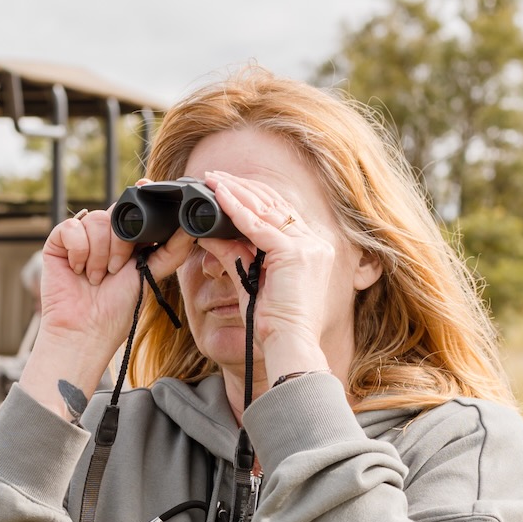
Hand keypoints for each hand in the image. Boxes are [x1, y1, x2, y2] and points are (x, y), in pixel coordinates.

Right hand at [19, 205, 193, 419]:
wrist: (85, 330)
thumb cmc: (117, 310)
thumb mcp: (151, 275)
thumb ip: (172, 251)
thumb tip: (192, 228)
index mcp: (126, 241)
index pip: (133, 213)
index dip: (138, 207)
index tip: (144, 196)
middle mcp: (103, 236)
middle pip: (115, 214)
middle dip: (120, 244)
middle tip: (115, 271)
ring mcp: (80, 238)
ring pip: (95, 220)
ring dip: (99, 253)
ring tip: (95, 278)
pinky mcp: (58, 242)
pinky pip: (70, 227)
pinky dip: (78, 250)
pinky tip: (77, 270)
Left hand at [199, 171, 337, 374]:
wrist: (289, 345)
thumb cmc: (273, 324)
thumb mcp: (248, 280)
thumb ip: (233, 254)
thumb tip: (208, 235)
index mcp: (311, 249)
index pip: (280, 213)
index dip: (252, 198)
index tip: (226, 187)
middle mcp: (314, 243)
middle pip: (274, 204)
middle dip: (241, 188)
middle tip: (214, 176)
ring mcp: (308, 246)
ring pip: (266, 209)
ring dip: (235, 192)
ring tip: (212, 179)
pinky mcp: (294, 253)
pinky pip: (258, 225)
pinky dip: (235, 210)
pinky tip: (218, 197)